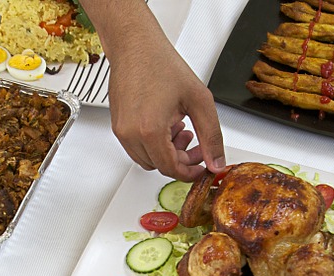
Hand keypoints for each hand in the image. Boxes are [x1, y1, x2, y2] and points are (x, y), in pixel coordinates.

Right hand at [102, 13, 224, 180]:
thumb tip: (216, 161)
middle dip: (181, 160)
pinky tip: (166, 125)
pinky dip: (154, 144)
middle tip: (196, 144)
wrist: (135, 45)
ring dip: (167, 152)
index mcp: (150, 130)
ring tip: (181, 129)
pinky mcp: (117, 125)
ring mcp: (121, 131)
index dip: (190, 171)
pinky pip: (137, 148)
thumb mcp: (199, 100)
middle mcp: (131, 134)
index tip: (201, 166)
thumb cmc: (161, 64)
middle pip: (159, 166)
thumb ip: (211, 135)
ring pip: (147, 160)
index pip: (171, 168)